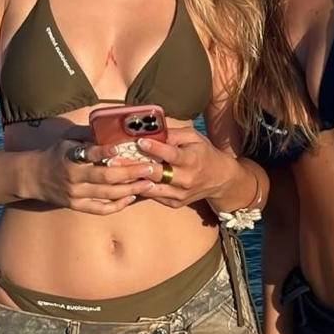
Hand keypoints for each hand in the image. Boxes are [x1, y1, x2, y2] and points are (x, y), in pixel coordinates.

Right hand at [22, 138, 154, 213]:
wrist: (32, 177)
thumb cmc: (55, 154)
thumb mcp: (67, 138)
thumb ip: (87, 133)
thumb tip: (111, 125)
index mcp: (71, 157)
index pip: (88, 154)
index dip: (103, 151)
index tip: (119, 148)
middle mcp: (74, 177)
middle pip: (105, 177)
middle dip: (130, 173)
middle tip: (150, 168)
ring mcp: (75, 194)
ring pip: (107, 194)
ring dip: (130, 189)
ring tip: (148, 184)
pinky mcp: (76, 206)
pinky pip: (100, 209)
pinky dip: (117, 205)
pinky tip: (131, 198)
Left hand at [112, 127, 236, 206]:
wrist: (219, 179)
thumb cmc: (204, 153)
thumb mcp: (194, 137)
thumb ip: (174, 134)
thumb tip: (153, 131)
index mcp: (192, 160)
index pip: (171, 155)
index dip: (155, 148)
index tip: (140, 141)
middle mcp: (186, 179)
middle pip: (157, 174)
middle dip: (135, 166)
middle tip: (115, 160)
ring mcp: (179, 194)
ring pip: (151, 188)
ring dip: (132, 180)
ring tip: (114, 172)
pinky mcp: (174, 203)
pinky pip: (153, 196)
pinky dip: (139, 189)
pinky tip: (125, 182)